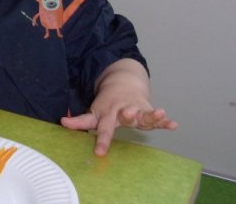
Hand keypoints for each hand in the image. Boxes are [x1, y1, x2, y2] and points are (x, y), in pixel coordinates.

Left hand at [60, 59, 177, 155]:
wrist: (123, 83)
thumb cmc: (107, 104)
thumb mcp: (93, 111)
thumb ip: (80, 121)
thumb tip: (61, 122)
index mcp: (107, 114)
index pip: (102, 128)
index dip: (100, 140)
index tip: (100, 153)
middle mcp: (122, 111)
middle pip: (125, 116)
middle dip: (127, 115)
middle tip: (128, 114)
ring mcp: (136, 109)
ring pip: (144, 114)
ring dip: (151, 114)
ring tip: (160, 113)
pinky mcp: (147, 109)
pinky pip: (156, 117)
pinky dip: (165, 120)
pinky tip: (173, 124)